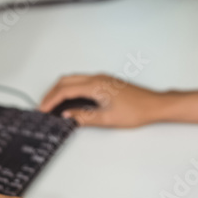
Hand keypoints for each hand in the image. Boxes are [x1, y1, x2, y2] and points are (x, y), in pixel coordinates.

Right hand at [39, 74, 162, 127]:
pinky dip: (70, 89)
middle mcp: (97, 78)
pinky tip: (69, 101)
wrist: (154, 105)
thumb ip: (84, 117)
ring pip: (73, 79)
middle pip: (65, 81)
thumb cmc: (137, 111)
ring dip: (60, 90)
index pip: (65, 90)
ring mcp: (101, 78)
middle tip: (43, 107)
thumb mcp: (107, 119)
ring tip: (53, 105)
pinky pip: (81, 81)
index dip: (51, 100)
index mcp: (96, 85)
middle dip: (51, 93)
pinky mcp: (105, 81)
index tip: (42, 110)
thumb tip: (67, 116)